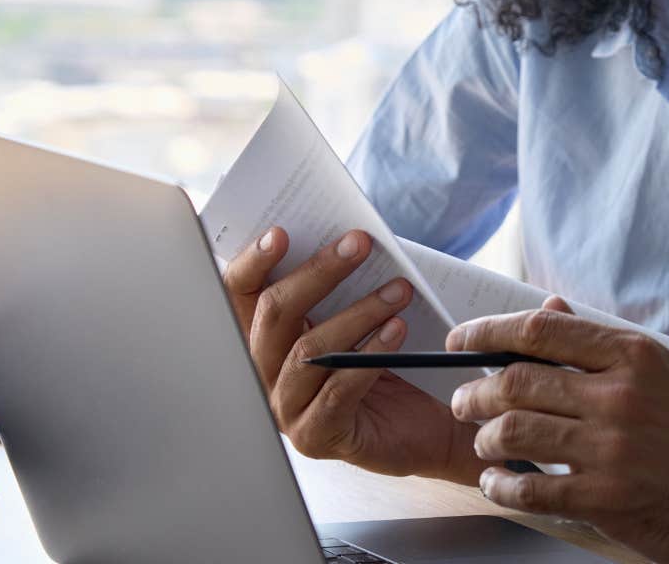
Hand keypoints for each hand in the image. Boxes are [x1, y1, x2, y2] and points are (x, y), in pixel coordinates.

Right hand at [222, 226, 490, 483]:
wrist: (427, 425)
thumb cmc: (390, 362)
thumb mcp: (359, 317)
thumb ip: (340, 286)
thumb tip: (347, 238)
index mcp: (266, 338)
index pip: (241, 295)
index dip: (253, 262)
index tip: (281, 233)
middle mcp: (265, 373)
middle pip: (274, 315)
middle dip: (318, 273)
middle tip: (360, 244)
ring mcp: (286, 409)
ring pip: (308, 351)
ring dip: (358, 313)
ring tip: (398, 289)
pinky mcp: (316, 436)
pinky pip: (336, 391)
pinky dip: (369, 356)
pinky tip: (397, 330)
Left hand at [449, 301, 668, 563]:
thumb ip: (610, 345)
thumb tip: (553, 311)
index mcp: (635, 358)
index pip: (541, 332)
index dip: (488, 331)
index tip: (462, 339)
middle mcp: (619, 397)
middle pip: (516, 380)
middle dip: (475, 391)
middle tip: (464, 401)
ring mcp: (610, 449)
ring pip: (513, 431)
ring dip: (484, 438)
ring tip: (483, 443)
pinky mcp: (605, 498)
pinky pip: (530, 488)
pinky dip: (502, 485)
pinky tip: (498, 484)